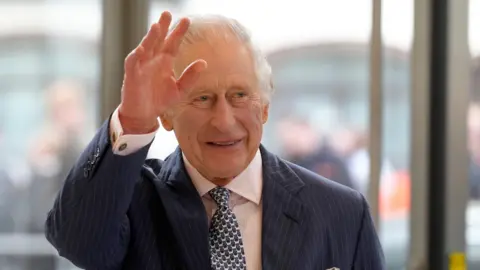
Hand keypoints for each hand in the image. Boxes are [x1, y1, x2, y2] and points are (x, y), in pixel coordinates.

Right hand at [118, 11, 206, 133]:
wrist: (145, 115)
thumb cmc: (161, 100)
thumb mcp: (180, 90)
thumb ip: (191, 76)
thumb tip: (204, 62)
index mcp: (165, 62)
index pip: (172, 43)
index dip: (178, 32)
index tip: (187, 20)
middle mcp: (153, 60)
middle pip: (158, 40)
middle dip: (163, 27)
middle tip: (168, 13)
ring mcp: (142, 66)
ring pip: (145, 47)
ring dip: (150, 37)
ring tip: (156, 26)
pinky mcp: (132, 75)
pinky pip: (133, 62)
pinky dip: (137, 55)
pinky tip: (142, 48)